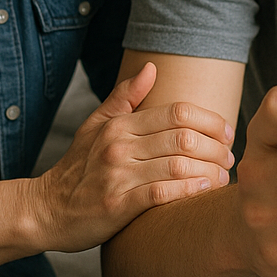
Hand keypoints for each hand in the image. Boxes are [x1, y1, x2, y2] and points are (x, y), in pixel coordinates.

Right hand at [33, 63, 233, 251]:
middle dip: (215, 147)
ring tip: (221, 177)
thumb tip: (152, 67)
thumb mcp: (96, 124)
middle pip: (183, 137)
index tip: (226, 132)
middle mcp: (119, 145)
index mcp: (120, 123)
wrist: (47, 209)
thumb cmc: (78, 166)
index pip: (177, 112)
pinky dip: (188, 191)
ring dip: (208, 171)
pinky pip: (161, 194)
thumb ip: (125, 96)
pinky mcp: (117, 205)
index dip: (209, 120)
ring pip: (177, 165)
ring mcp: (117, 175)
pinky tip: (203, 191)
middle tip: (229, 158)